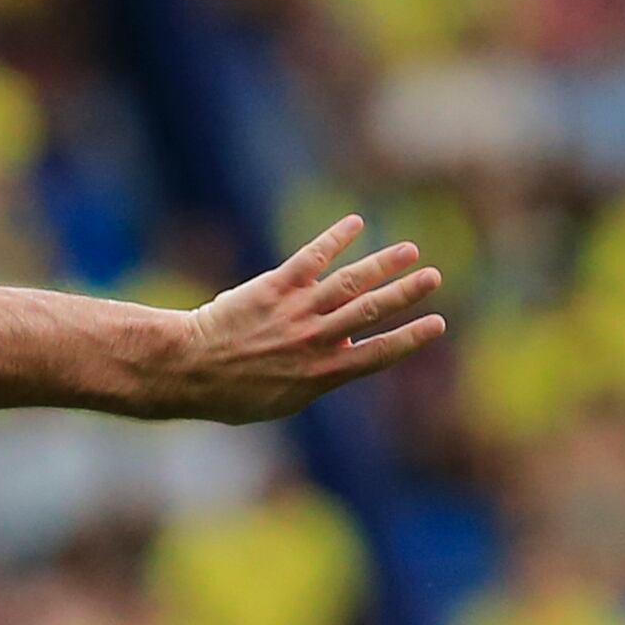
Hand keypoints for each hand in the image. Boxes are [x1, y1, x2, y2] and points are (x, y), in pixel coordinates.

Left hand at [162, 216, 448, 422]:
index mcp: (321, 374)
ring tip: (408, 251)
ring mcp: (296, 312)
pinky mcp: (274, 288)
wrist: (187, 370)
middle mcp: (314, 340)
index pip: (378, 354)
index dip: (410, 338)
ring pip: (349, 283)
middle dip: (405, 293)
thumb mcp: (281, 401)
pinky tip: (354, 223)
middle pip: (370, 312)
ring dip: (382, 265)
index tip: (438, 323)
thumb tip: (342, 357)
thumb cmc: (229, 393)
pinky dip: (334, 239)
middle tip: (433, 276)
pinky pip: (311, 259)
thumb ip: (316, 378)